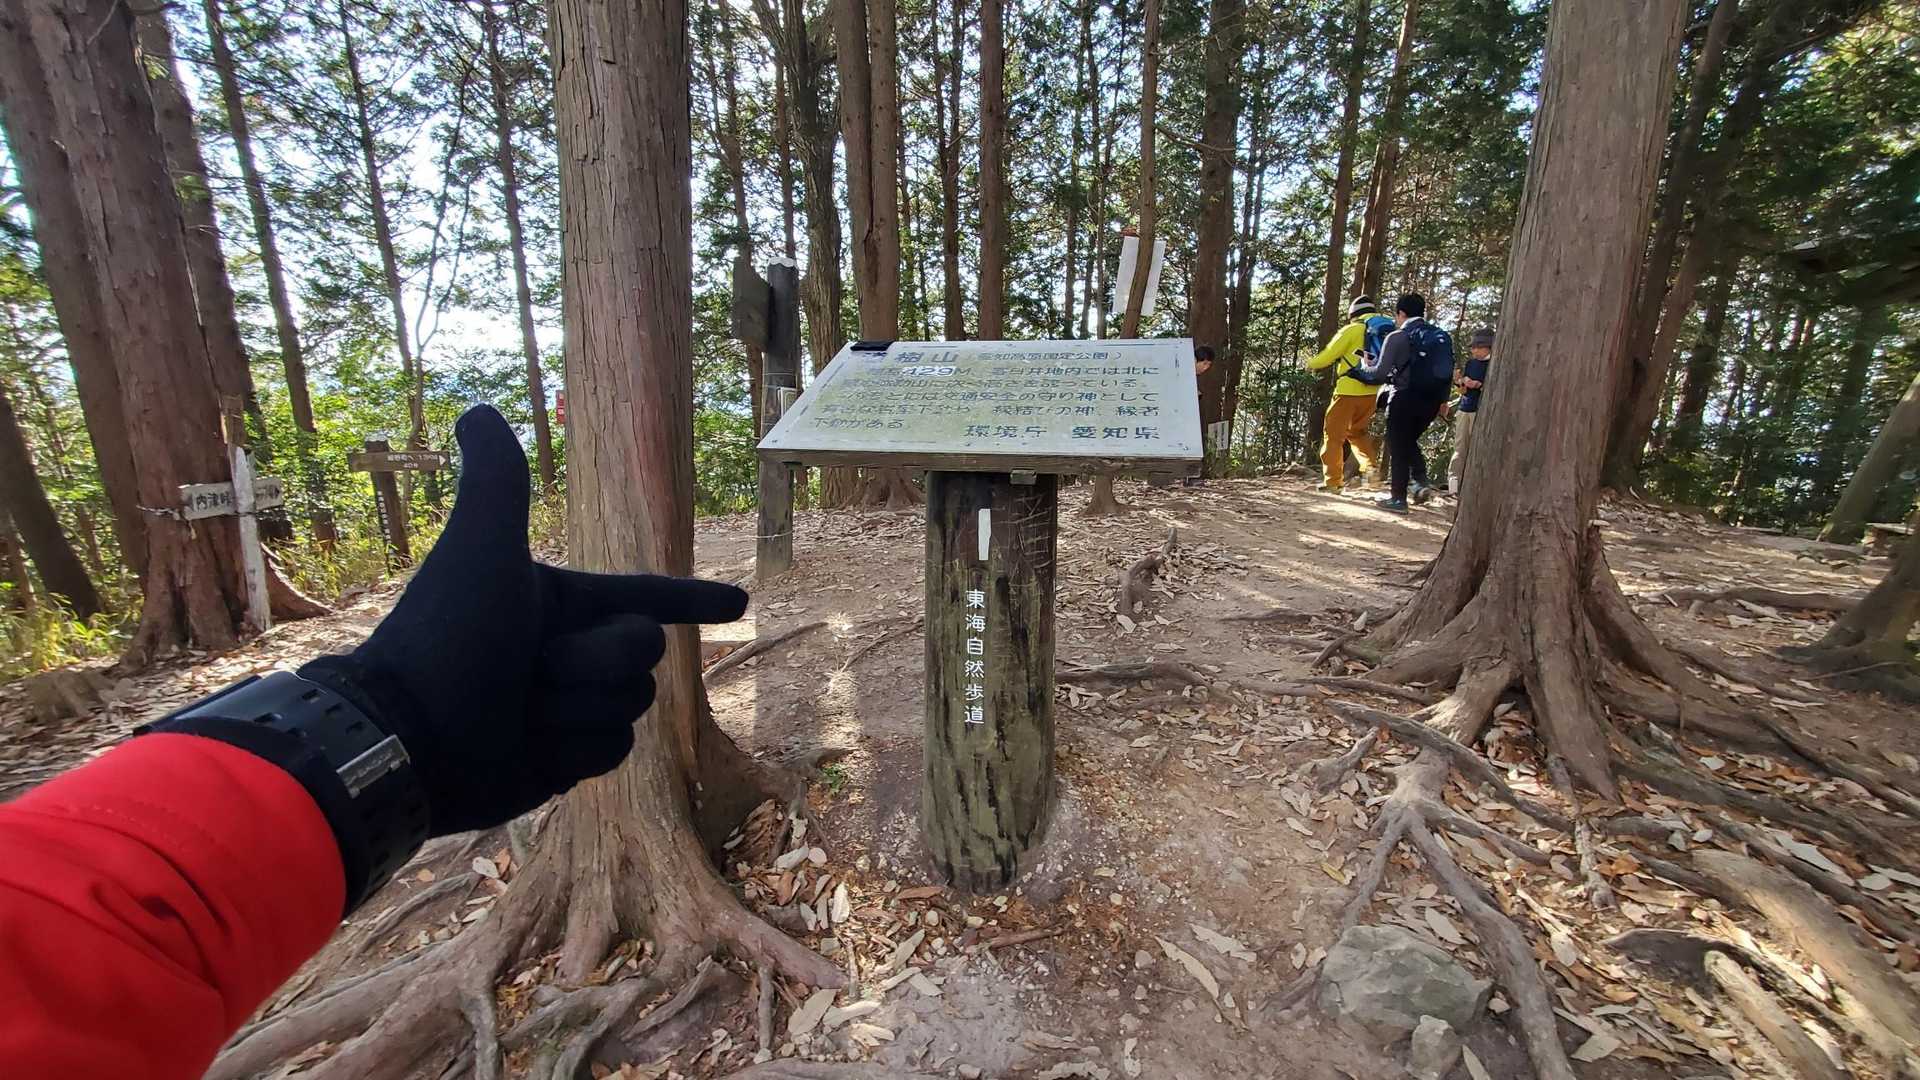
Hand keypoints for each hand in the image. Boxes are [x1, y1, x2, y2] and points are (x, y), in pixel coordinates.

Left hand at [301, 406, 746, 835]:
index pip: (648, 593)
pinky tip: (529, 746)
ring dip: (578, 705)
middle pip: (646, 650)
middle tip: (537, 665)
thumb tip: (478, 410)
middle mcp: (571, 649)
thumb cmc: (448, 635)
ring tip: (521, 708)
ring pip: (634, 703)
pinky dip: (574, 748)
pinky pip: (615, 749)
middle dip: (599, 658)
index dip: (694, 598)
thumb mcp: (481, 545)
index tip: (739, 603)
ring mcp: (571, 705)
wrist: (412, 737)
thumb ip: (497, 477)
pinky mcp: (568, 758)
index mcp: (561, 600)